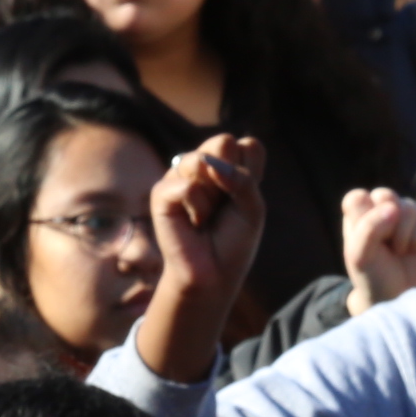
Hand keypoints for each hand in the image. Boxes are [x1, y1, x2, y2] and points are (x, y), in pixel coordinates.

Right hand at [153, 132, 268, 316]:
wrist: (213, 275)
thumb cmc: (233, 241)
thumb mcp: (253, 208)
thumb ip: (243, 179)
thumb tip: (208, 162)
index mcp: (227, 164)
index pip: (248, 145)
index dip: (253, 175)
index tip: (245, 201)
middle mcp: (202, 165)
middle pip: (224, 141)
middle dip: (233, 178)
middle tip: (224, 206)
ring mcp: (181, 175)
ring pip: (205, 159)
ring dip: (215, 195)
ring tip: (207, 216)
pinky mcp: (162, 192)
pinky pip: (188, 186)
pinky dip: (198, 209)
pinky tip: (193, 223)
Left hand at [338, 186, 415, 315]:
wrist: (400, 299)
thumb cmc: (375, 277)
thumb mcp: (359, 256)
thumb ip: (369, 227)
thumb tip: (394, 208)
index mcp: (361, 215)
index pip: (357, 199)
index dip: (361, 221)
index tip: (365, 244)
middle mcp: (385, 210)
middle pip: (384, 195)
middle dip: (384, 224)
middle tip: (385, 247)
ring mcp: (410, 216)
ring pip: (408, 207)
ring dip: (402, 235)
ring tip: (400, 253)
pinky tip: (415, 251)